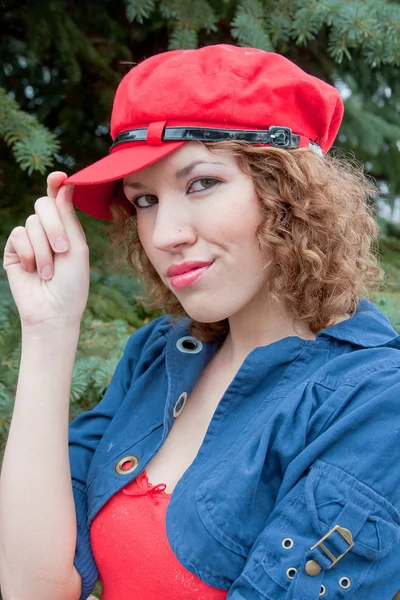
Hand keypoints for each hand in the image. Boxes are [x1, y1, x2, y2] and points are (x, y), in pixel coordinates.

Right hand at [3, 172, 89, 328]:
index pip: (58, 198)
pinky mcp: (13, 249)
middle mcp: (46, 229)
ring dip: (44, 249)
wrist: (54, 310)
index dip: (56, 184)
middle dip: (55, 227)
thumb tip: (65, 185)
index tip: (60, 176)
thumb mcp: (76, 248)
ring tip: (48, 271)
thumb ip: (68, 217)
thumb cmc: (72, 283)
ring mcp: (29, 239)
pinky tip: (33, 270)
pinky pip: (18, 235)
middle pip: (44, 205)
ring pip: (32, 223)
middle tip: (63, 250)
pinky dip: (29, 253)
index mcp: (65, 227)